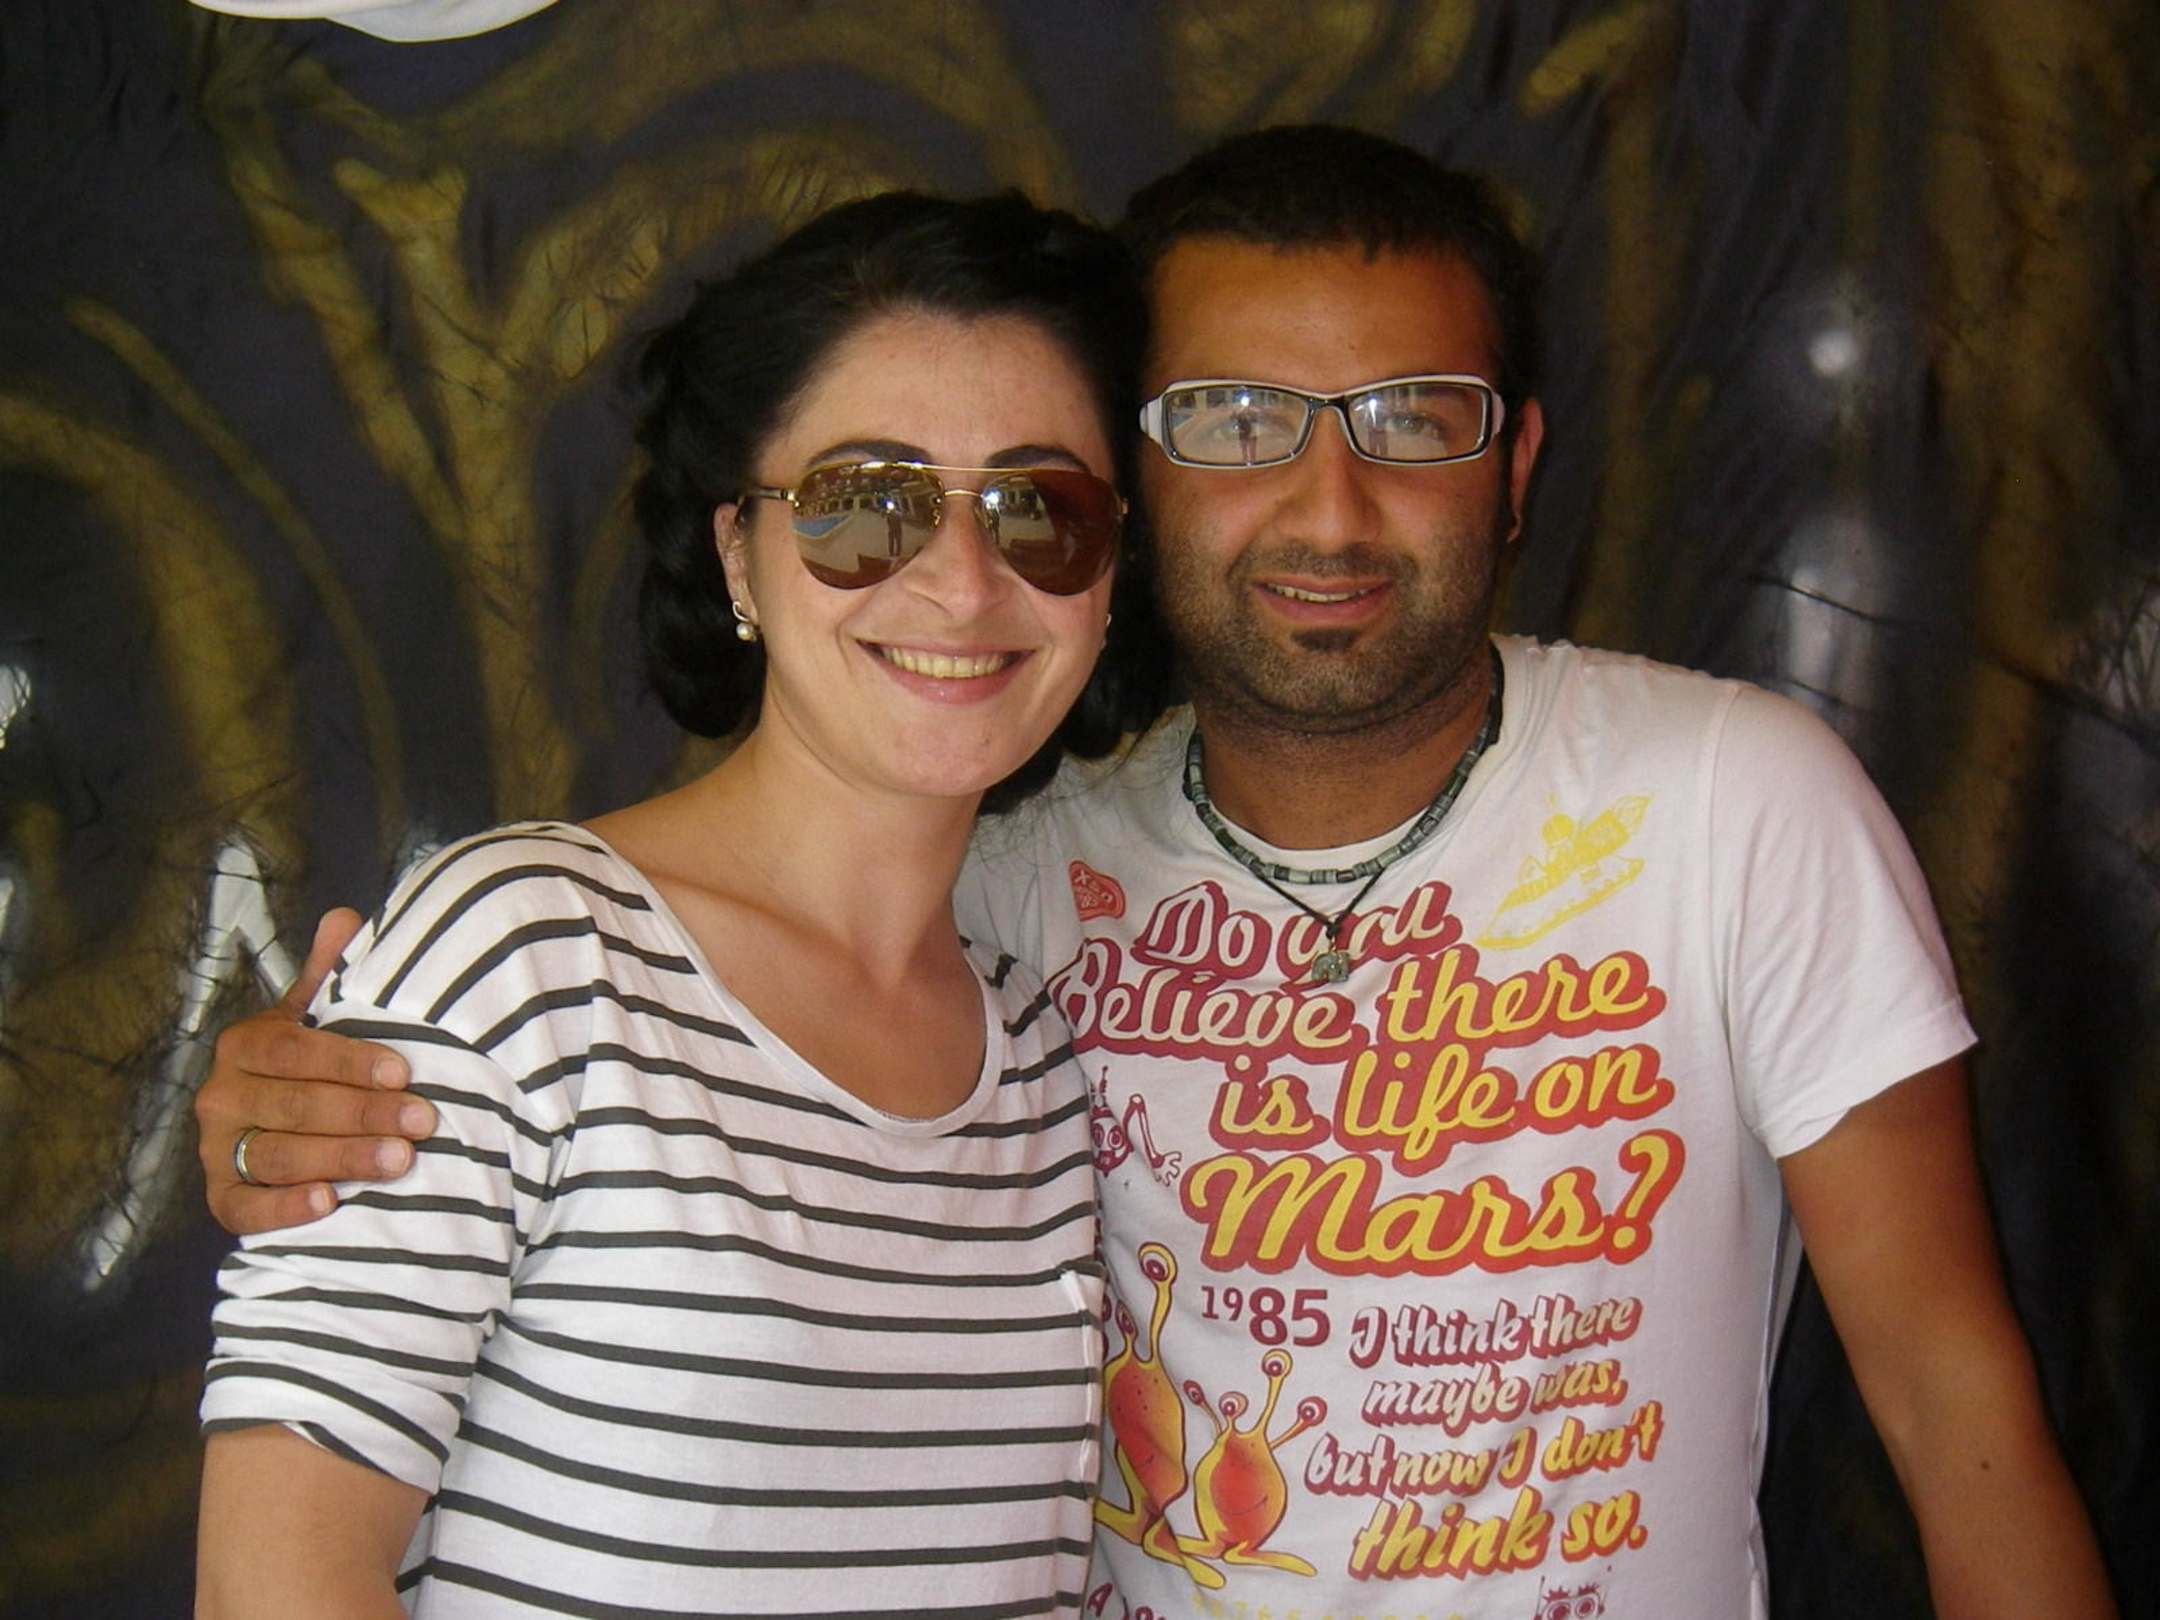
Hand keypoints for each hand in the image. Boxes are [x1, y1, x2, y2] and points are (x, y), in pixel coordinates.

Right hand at [195, 909, 436, 1234]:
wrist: (281, 1129)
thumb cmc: (313, 1067)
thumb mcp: (318, 1020)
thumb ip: (330, 976)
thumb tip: (343, 918)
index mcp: (246, 1045)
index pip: (293, 1050)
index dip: (347, 1061)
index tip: (404, 1071)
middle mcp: (221, 1096)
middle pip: (294, 1106)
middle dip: (363, 1113)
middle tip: (423, 1121)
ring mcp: (217, 1150)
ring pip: (278, 1155)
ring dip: (341, 1158)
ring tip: (399, 1161)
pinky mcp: (221, 1199)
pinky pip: (246, 1209)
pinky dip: (285, 1208)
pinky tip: (329, 1203)